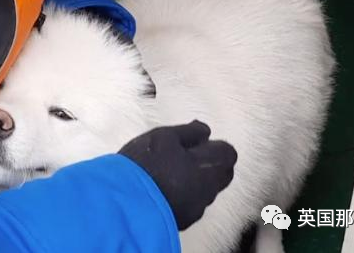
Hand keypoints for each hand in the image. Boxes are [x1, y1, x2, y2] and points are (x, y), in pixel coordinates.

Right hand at [119, 120, 236, 230]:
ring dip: (197, 180)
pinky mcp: (183, 222)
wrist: (125, 205)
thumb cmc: (145, 165)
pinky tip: (164, 190)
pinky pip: (191, 203)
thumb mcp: (163, 137)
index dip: (215, 145)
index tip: (198, 143)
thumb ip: (189, 132)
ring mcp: (197, 208)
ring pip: (207, 190)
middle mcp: (209, 189)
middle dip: (211, 164)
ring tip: (171, 173)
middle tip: (188, 156)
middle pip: (223, 175)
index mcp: (208, 166)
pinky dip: (184, 195)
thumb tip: (205, 132)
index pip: (228, 153)